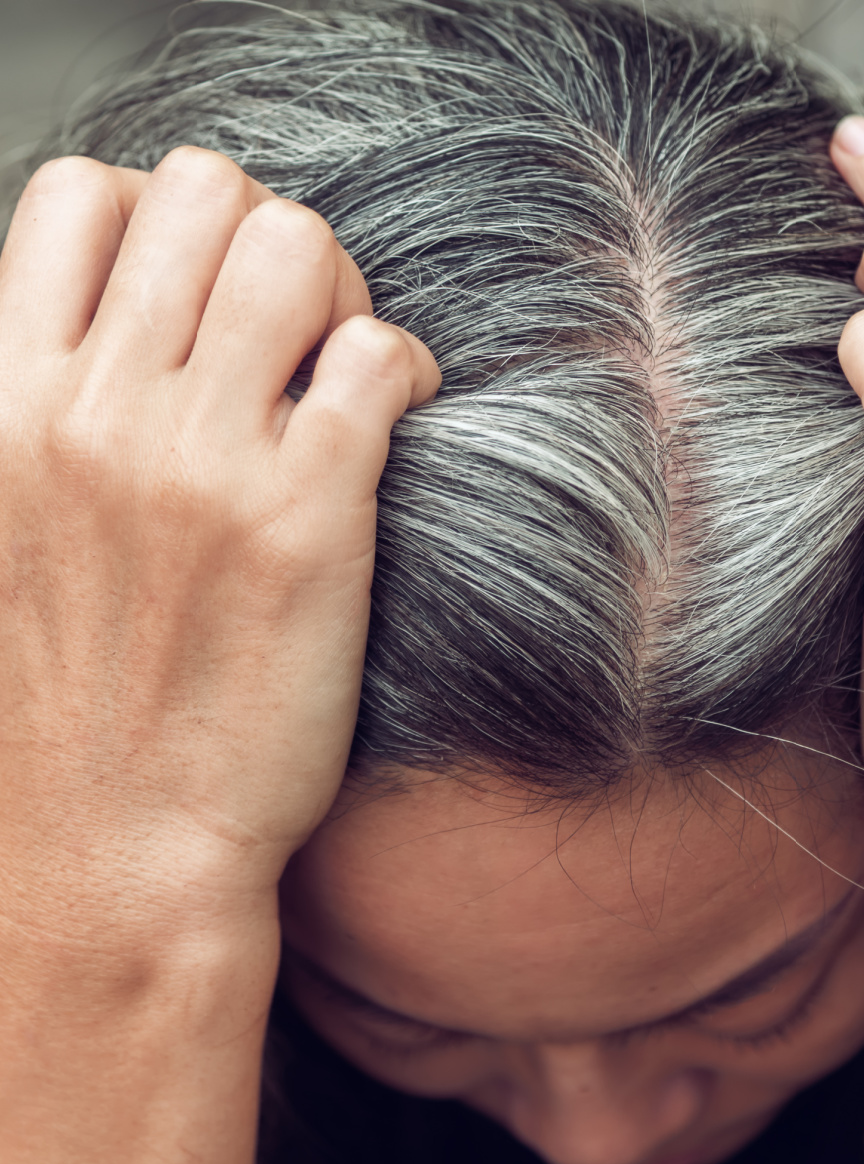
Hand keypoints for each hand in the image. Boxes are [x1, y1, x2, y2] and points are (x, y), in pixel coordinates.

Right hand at [0, 148, 439, 923]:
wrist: (106, 855)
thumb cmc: (62, 712)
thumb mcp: (6, 533)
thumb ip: (47, 422)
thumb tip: (121, 341)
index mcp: (7, 404)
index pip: (79, 195)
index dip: (164, 219)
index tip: (207, 301)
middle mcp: (99, 411)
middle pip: (206, 190)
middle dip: (267, 238)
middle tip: (294, 331)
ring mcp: (204, 461)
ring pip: (298, 247)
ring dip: (341, 290)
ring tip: (346, 370)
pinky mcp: (310, 519)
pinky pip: (378, 358)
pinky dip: (405, 367)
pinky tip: (397, 420)